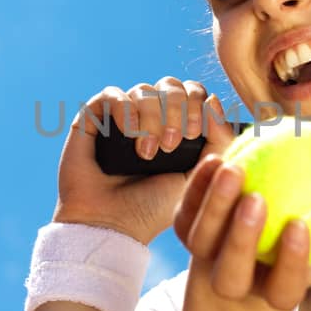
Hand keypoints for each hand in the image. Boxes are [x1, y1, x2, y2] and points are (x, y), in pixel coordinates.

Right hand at [53, 78, 239, 244]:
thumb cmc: (153, 207)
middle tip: (172, 143)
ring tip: (146, 153)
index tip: (193, 133)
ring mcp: (121, 116)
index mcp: (177, 127)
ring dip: (151, 118)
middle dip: (177, 110)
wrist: (111, 225)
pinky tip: (129, 133)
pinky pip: (111, 94)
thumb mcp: (198, 176)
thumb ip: (219, 141)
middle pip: (171, 86)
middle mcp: (150, 117)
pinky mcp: (92, 119)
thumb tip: (214, 100)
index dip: (197, 104)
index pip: (194, 93)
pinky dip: (125, 110)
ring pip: (144, 90)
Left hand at [173, 152, 310, 310]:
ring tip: (234, 167)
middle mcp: (233, 283)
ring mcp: (204, 259)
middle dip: (240, 240)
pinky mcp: (184, 232)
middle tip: (257, 198)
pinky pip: (187, 210)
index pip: (283, 290)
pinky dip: (199, 185)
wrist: (247, 253)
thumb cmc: (298, 251)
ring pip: (201, 240)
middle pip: (228, 276)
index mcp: (271, 293)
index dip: (291, 264)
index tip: (300, 225)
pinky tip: (219, 156)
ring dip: (215, 205)